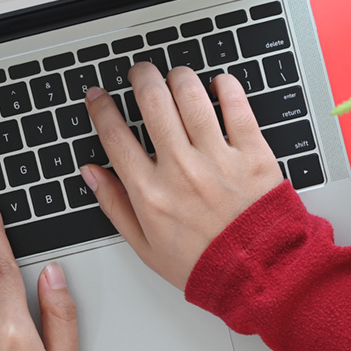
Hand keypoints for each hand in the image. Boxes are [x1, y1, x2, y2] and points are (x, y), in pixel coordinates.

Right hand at [81, 63, 283, 290]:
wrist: (259, 275)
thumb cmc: (204, 264)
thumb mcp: (146, 247)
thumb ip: (115, 206)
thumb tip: (91, 174)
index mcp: (151, 192)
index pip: (115, 135)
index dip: (101, 108)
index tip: (99, 96)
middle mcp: (181, 169)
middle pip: (151, 100)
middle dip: (140, 77)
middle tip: (140, 75)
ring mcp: (218, 158)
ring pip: (190, 94)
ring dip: (178, 77)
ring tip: (177, 79)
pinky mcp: (252, 154)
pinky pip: (236, 104)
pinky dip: (225, 85)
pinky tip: (218, 84)